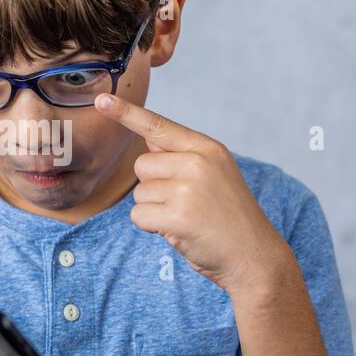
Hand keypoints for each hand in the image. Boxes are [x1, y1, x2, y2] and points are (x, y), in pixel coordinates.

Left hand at [94, 92, 294, 297]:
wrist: (254, 255)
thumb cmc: (229, 217)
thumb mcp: (215, 174)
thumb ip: (182, 155)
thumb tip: (148, 136)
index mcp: (206, 148)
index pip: (158, 126)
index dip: (126, 113)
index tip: (101, 100)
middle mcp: (197, 162)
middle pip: (141, 166)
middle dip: (153, 187)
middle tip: (185, 204)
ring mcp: (188, 188)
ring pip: (139, 193)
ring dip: (154, 210)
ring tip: (186, 218)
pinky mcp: (178, 215)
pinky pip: (139, 216)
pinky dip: (151, 228)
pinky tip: (179, 231)